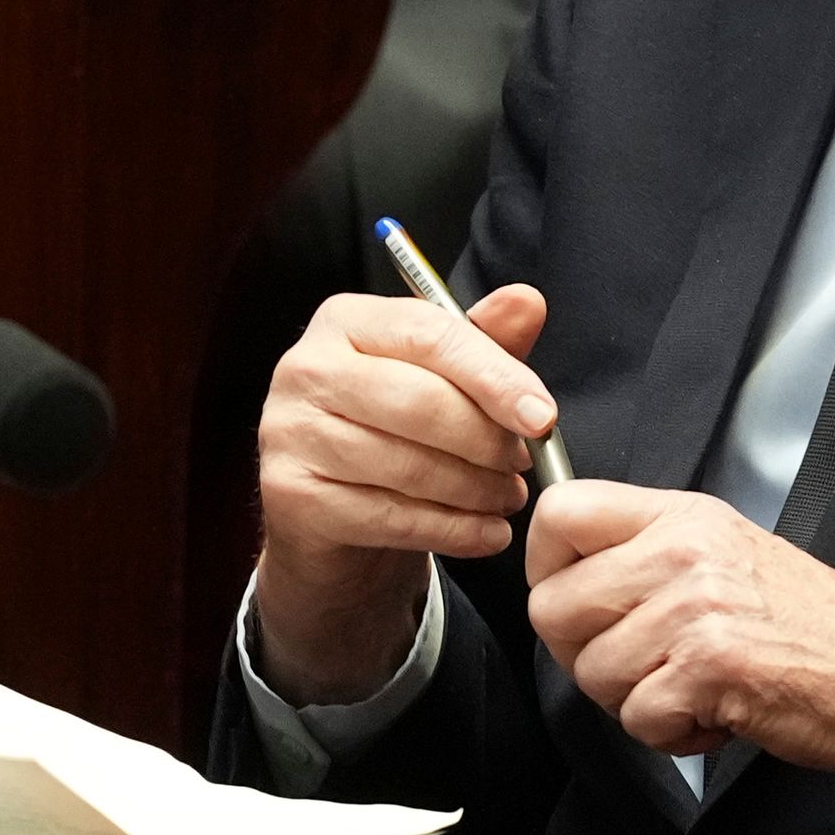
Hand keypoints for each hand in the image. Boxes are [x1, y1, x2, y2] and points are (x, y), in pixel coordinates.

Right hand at [250, 284, 562, 706]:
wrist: (332, 518)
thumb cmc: (392, 430)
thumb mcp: (442, 378)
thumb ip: (484, 342)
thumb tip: (529, 300)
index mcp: (346, 320)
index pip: (431, 335)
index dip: (496, 377)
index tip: (544, 417)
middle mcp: (306, 368)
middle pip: (421, 403)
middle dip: (488, 440)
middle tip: (524, 465)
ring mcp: (289, 433)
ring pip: (407, 466)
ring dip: (476, 490)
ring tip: (509, 498)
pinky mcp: (289, 497)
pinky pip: (389, 517)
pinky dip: (453, 530)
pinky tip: (487, 535)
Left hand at [524, 481, 834, 816]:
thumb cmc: (815, 627)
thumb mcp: (728, 554)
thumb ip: (650, 553)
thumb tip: (566, 578)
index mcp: (685, 516)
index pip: (561, 511)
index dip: (546, 567)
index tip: (574, 600)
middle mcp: (685, 551)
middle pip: (554, 606)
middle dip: (585, 655)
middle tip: (643, 666)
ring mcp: (697, 607)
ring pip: (592, 673)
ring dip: (635, 702)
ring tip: (694, 688)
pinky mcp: (711, 666)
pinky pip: (637, 718)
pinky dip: (672, 736)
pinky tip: (715, 715)